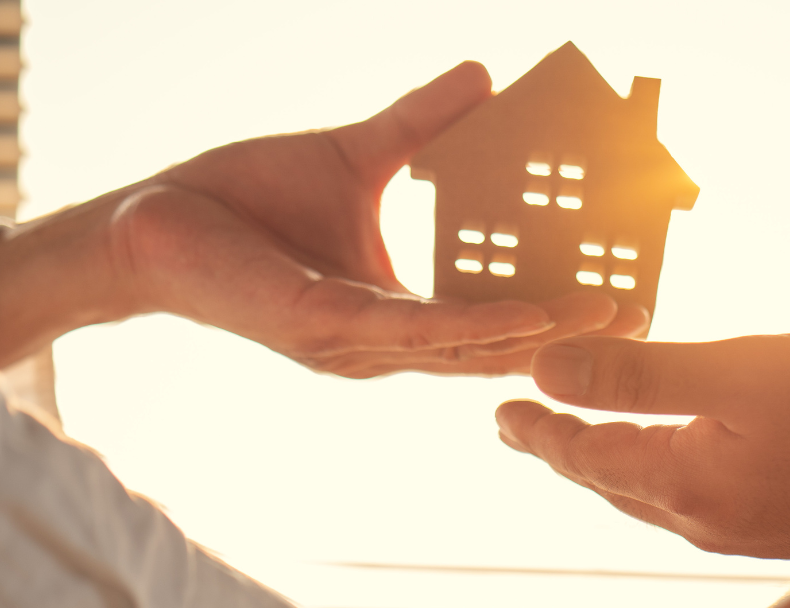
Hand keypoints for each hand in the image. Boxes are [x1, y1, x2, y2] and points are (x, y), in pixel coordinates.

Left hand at [0, 62, 647, 372]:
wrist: (152, 220)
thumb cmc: (245, 200)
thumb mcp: (357, 156)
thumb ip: (422, 128)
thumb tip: (483, 79)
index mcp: (393, 311)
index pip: (488, 315)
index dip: (553, 310)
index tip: (617, 293)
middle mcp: (381, 341)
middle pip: (490, 345)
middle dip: (565, 335)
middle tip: (637, 316)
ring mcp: (354, 342)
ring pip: (463, 347)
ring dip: (537, 335)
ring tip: (604, 317)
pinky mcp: (324, 325)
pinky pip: (411, 331)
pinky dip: (473, 325)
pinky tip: (526, 316)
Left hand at [495, 334, 789, 558]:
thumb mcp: (741, 375)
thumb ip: (640, 376)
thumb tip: (545, 367)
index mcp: (687, 487)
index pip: (585, 456)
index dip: (538, 430)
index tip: (499, 410)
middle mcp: (708, 522)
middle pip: (612, 482)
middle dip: (563, 451)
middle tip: (523, 426)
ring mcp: (750, 530)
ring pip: (653, 494)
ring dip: (610, 462)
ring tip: (585, 438)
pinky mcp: (786, 523)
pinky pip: (697, 497)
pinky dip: (663, 467)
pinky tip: (677, 451)